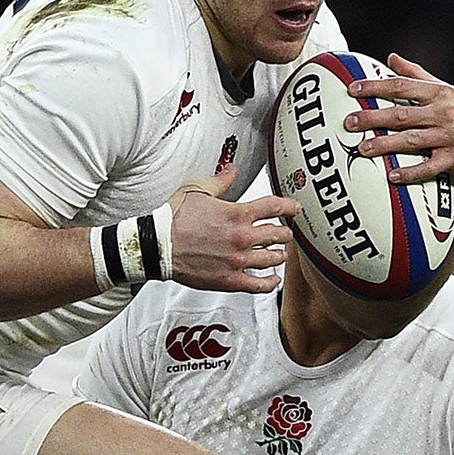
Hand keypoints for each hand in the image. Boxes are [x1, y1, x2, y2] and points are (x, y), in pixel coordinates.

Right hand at [167, 162, 298, 292]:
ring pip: (272, 259)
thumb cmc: (175, 219)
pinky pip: (259, 284)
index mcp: (237, 214)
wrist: (158, 246)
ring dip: (279, 255)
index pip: (275, 207)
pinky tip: (273, 278)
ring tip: (279, 254)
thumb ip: (220, 181)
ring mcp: (237, 261)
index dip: (290, 207)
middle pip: (279, 234)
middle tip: (285, 233)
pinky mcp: (230, 280)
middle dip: (285, 233)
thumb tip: (232, 170)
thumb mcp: (197, 190)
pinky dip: (270, 282)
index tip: (295, 209)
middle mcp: (242, 238)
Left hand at [343, 53, 453, 185]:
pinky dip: (410, 172)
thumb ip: (416, 75)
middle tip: (349, 122)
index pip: (402, 86)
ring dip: (386, 145)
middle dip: (373, 118)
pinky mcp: (452, 159)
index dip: (376, 86)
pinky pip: (428, 167)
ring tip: (363, 148)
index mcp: (438, 93)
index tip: (353, 89)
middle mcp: (443, 113)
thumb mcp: (444, 90)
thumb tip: (391, 58)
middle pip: (402, 114)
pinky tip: (392, 175)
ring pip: (412, 140)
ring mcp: (448, 137)